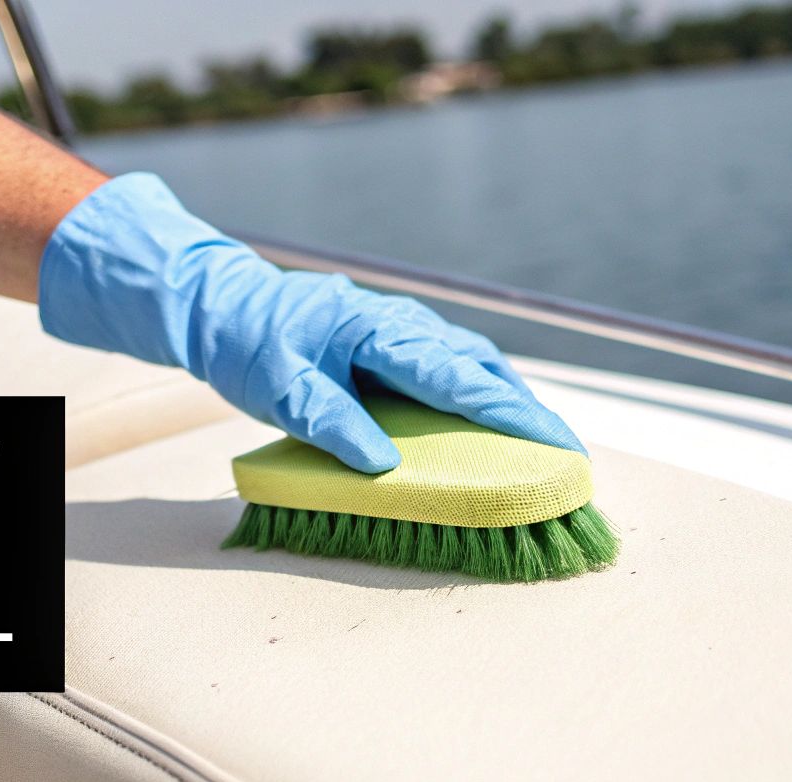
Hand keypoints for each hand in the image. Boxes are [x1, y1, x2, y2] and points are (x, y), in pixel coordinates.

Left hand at [38, 173, 583, 472]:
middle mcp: (401, 324)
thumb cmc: (247, 345)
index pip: (456, 377)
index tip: (552, 442)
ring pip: (473, 365)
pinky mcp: (396, 344)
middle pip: (480, 368)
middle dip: (526, 412)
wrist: (221, 306)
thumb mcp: (278, 389)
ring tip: (545, 446)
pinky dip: (482, 394)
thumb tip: (382, 465)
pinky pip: (452, 368)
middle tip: (569, 458)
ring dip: (510, 402)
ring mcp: (402, 330)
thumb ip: (330, 422)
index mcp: (377, 331)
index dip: (507, 413)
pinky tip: (496, 423)